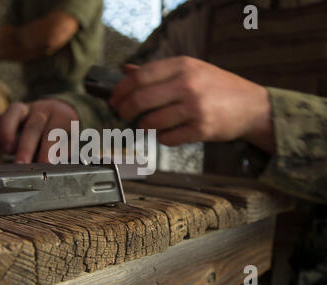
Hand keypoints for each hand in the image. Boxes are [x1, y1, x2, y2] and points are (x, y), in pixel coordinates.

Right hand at [0, 100, 78, 162]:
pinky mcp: (12, 112)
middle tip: (22, 165)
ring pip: (14, 114)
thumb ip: (63, 152)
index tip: (45, 165)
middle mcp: (43, 111)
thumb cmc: (64, 132)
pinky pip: (2, 117)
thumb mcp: (71, 141)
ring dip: (8, 133)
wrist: (58, 112)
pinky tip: (0, 144)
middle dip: (26, 147)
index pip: (53, 133)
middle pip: (33, 126)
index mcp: (60, 117)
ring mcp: (26, 109)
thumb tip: (55, 165)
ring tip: (8, 151)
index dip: (48, 149)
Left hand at [109, 56, 273, 152]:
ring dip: (143, 126)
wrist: (252, 106)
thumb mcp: (191, 69)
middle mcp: (188, 84)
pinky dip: (162, 138)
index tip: (113, 98)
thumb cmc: (218, 87)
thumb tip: (127, 72)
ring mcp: (195, 108)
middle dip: (124, 110)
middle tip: (122, 115)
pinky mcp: (201, 129)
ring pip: (151, 122)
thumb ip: (159, 71)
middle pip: (140, 99)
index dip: (120, 90)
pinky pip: (167, 138)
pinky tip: (168, 132)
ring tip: (147, 124)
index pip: (139, 77)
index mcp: (183, 65)